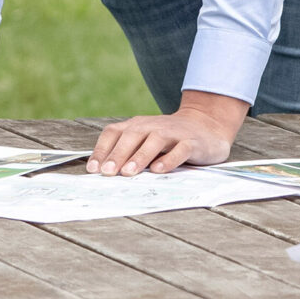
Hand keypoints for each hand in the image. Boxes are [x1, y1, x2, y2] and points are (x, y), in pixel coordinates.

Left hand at [89, 91, 247, 174]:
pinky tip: (158, 170)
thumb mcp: (145, 140)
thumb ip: (128, 152)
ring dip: (140, 156)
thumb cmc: (169, 139)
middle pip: (132, 136)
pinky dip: (169, 159)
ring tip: (129, 172)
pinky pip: (179, 150)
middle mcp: (152, 126)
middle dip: (118, 154)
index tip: (93, 169)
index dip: (102, 150)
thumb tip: (103, 173)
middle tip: (108, 173)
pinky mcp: (191, 142)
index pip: (114, 133)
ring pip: (154, 141)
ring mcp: (173, 133)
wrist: (206, 125)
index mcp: (137, 125)